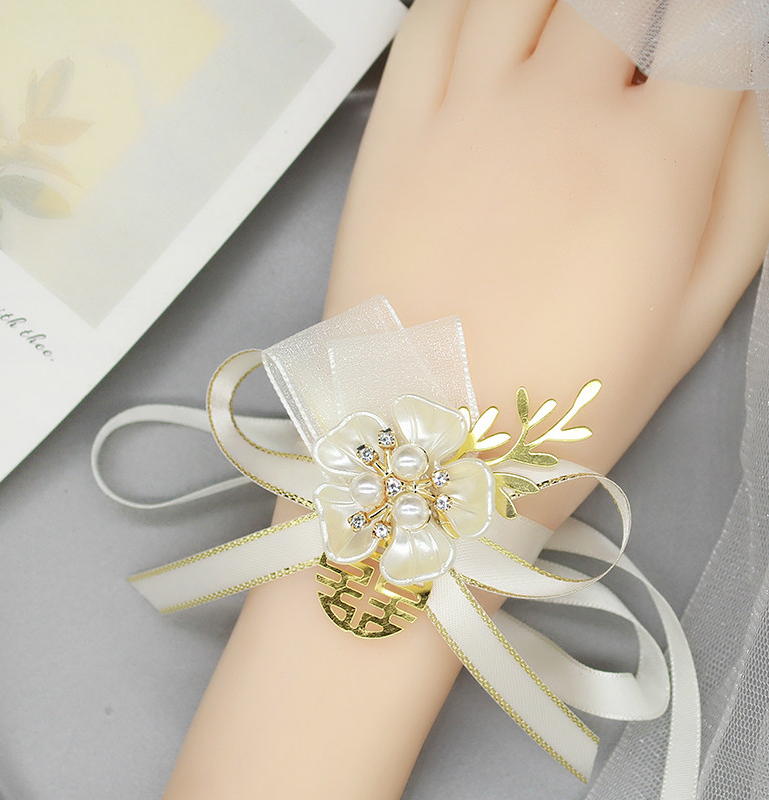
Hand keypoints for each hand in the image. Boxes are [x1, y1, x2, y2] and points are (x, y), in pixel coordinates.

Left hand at [326, 0, 768, 525]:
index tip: (704, 54)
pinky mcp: (393, 139)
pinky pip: (431, 19)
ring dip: (563, 0)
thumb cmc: (565, 401)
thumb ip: (746, 188)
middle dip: (644, 16)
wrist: (431, 442)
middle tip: (634, 62)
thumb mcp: (696, 315)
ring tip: (574, 37)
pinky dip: (469, 0)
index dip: (718, 30)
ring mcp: (467, 118)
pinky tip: (495, 24)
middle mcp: (560, 115)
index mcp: (654, 162)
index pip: (717, 25)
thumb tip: (744, 94)